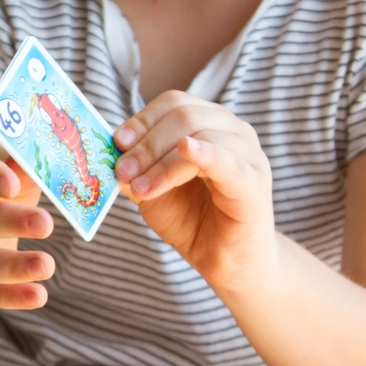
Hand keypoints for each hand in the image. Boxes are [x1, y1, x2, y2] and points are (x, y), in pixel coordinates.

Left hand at [113, 92, 275, 289]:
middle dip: (147, 144)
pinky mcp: (253, 182)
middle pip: (184, 115)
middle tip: (123, 172)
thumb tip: (112, 154)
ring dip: (161, 162)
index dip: (142, 119)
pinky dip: (205, 153)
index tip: (117, 143)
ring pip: (199, 135)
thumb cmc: (194, 221)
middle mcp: (232, 130)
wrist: (227, 262)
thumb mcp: (153, 191)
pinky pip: (227, 161)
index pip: (174, 103)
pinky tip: (188, 150)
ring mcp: (248, 154)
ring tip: (141, 189)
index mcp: (209, 124)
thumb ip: (136, 170)